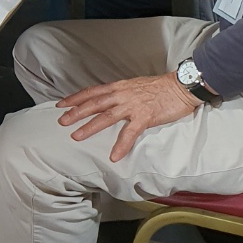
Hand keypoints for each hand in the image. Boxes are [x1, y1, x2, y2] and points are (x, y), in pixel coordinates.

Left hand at [57, 73, 200, 160]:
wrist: (181, 86)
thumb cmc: (160, 87)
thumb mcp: (135, 86)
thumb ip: (121, 93)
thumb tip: (110, 101)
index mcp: (119, 87)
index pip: (92, 92)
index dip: (75, 98)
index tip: (61, 104)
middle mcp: (122, 94)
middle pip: (94, 104)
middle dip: (76, 112)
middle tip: (61, 121)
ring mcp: (132, 106)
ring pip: (106, 116)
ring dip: (90, 127)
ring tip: (76, 136)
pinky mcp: (145, 117)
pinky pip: (130, 133)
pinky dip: (121, 145)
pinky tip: (114, 156)